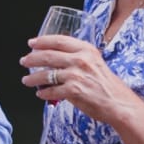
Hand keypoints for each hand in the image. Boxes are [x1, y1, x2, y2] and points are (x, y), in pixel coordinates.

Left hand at [21, 35, 138, 123]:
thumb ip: (78, 58)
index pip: (58, 40)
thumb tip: (55, 59)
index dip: (42, 41)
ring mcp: (76, 75)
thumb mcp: (95, 63)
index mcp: (86, 49)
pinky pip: (51, 91)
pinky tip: (40, 94)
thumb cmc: (108, 85)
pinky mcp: (74, 91)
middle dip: (31, 58)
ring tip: (26, 80)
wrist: (119, 103)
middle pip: (48, 56)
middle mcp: (81, 60)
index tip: (32, 43)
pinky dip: (44, 93)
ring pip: (46, 74)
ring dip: (32, 78)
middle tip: (24, 61)